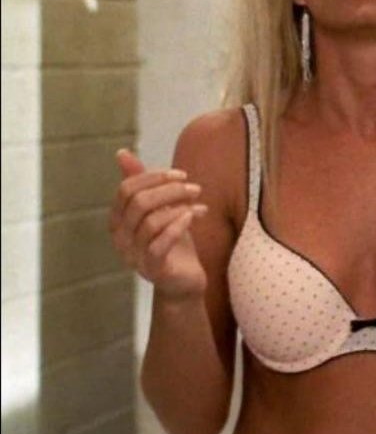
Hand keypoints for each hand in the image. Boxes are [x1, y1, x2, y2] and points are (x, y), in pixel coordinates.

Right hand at [109, 149, 208, 298]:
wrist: (184, 281)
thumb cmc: (172, 241)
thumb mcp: (160, 208)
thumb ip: (142, 183)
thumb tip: (121, 153)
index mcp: (118, 220)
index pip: (126, 189)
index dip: (154, 177)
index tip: (181, 175)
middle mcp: (120, 239)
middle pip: (139, 202)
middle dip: (170, 190)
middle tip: (195, 189)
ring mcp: (134, 256)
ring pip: (150, 222)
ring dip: (180, 206)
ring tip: (199, 204)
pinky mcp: (152, 269)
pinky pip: (160, 244)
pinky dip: (179, 226)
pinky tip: (195, 217)